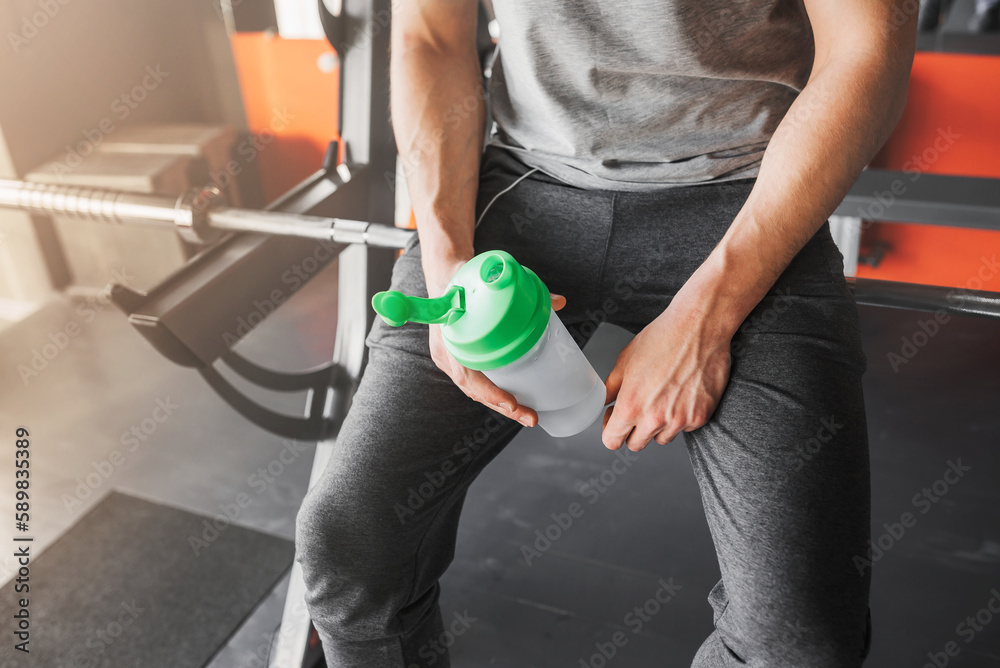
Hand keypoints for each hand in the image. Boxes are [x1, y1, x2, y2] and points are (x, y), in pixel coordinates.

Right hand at [423, 253, 565, 426]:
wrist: (444, 274)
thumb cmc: (462, 278)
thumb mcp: (486, 278)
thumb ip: (521, 288)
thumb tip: (559, 301)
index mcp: (448, 339)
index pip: (466, 375)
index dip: (488, 392)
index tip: (510, 403)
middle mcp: (448, 355)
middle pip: (474, 391)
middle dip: (503, 407)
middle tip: (531, 417)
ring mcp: (452, 359)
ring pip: (476, 390)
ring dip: (501, 405)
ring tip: (528, 415)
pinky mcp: (459, 359)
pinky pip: (477, 381)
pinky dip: (494, 393)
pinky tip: (515, 401)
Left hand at [601, 300, 731, 450]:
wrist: (699, 327)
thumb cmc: (662, 338)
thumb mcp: (625, 360)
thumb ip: (611, 388)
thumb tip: (605, 403)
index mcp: (631, 405)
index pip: (612, 441)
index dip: (610, 432)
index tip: (614, 423)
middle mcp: (655, 418)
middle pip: (636, 444)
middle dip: (633, 430)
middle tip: (639, 408)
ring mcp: (680, 420)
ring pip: (662, 438)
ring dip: (659, 425)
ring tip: (663, 397)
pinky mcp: (701, 417)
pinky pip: (685, 428)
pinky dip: (682, 417)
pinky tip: (682, 394)